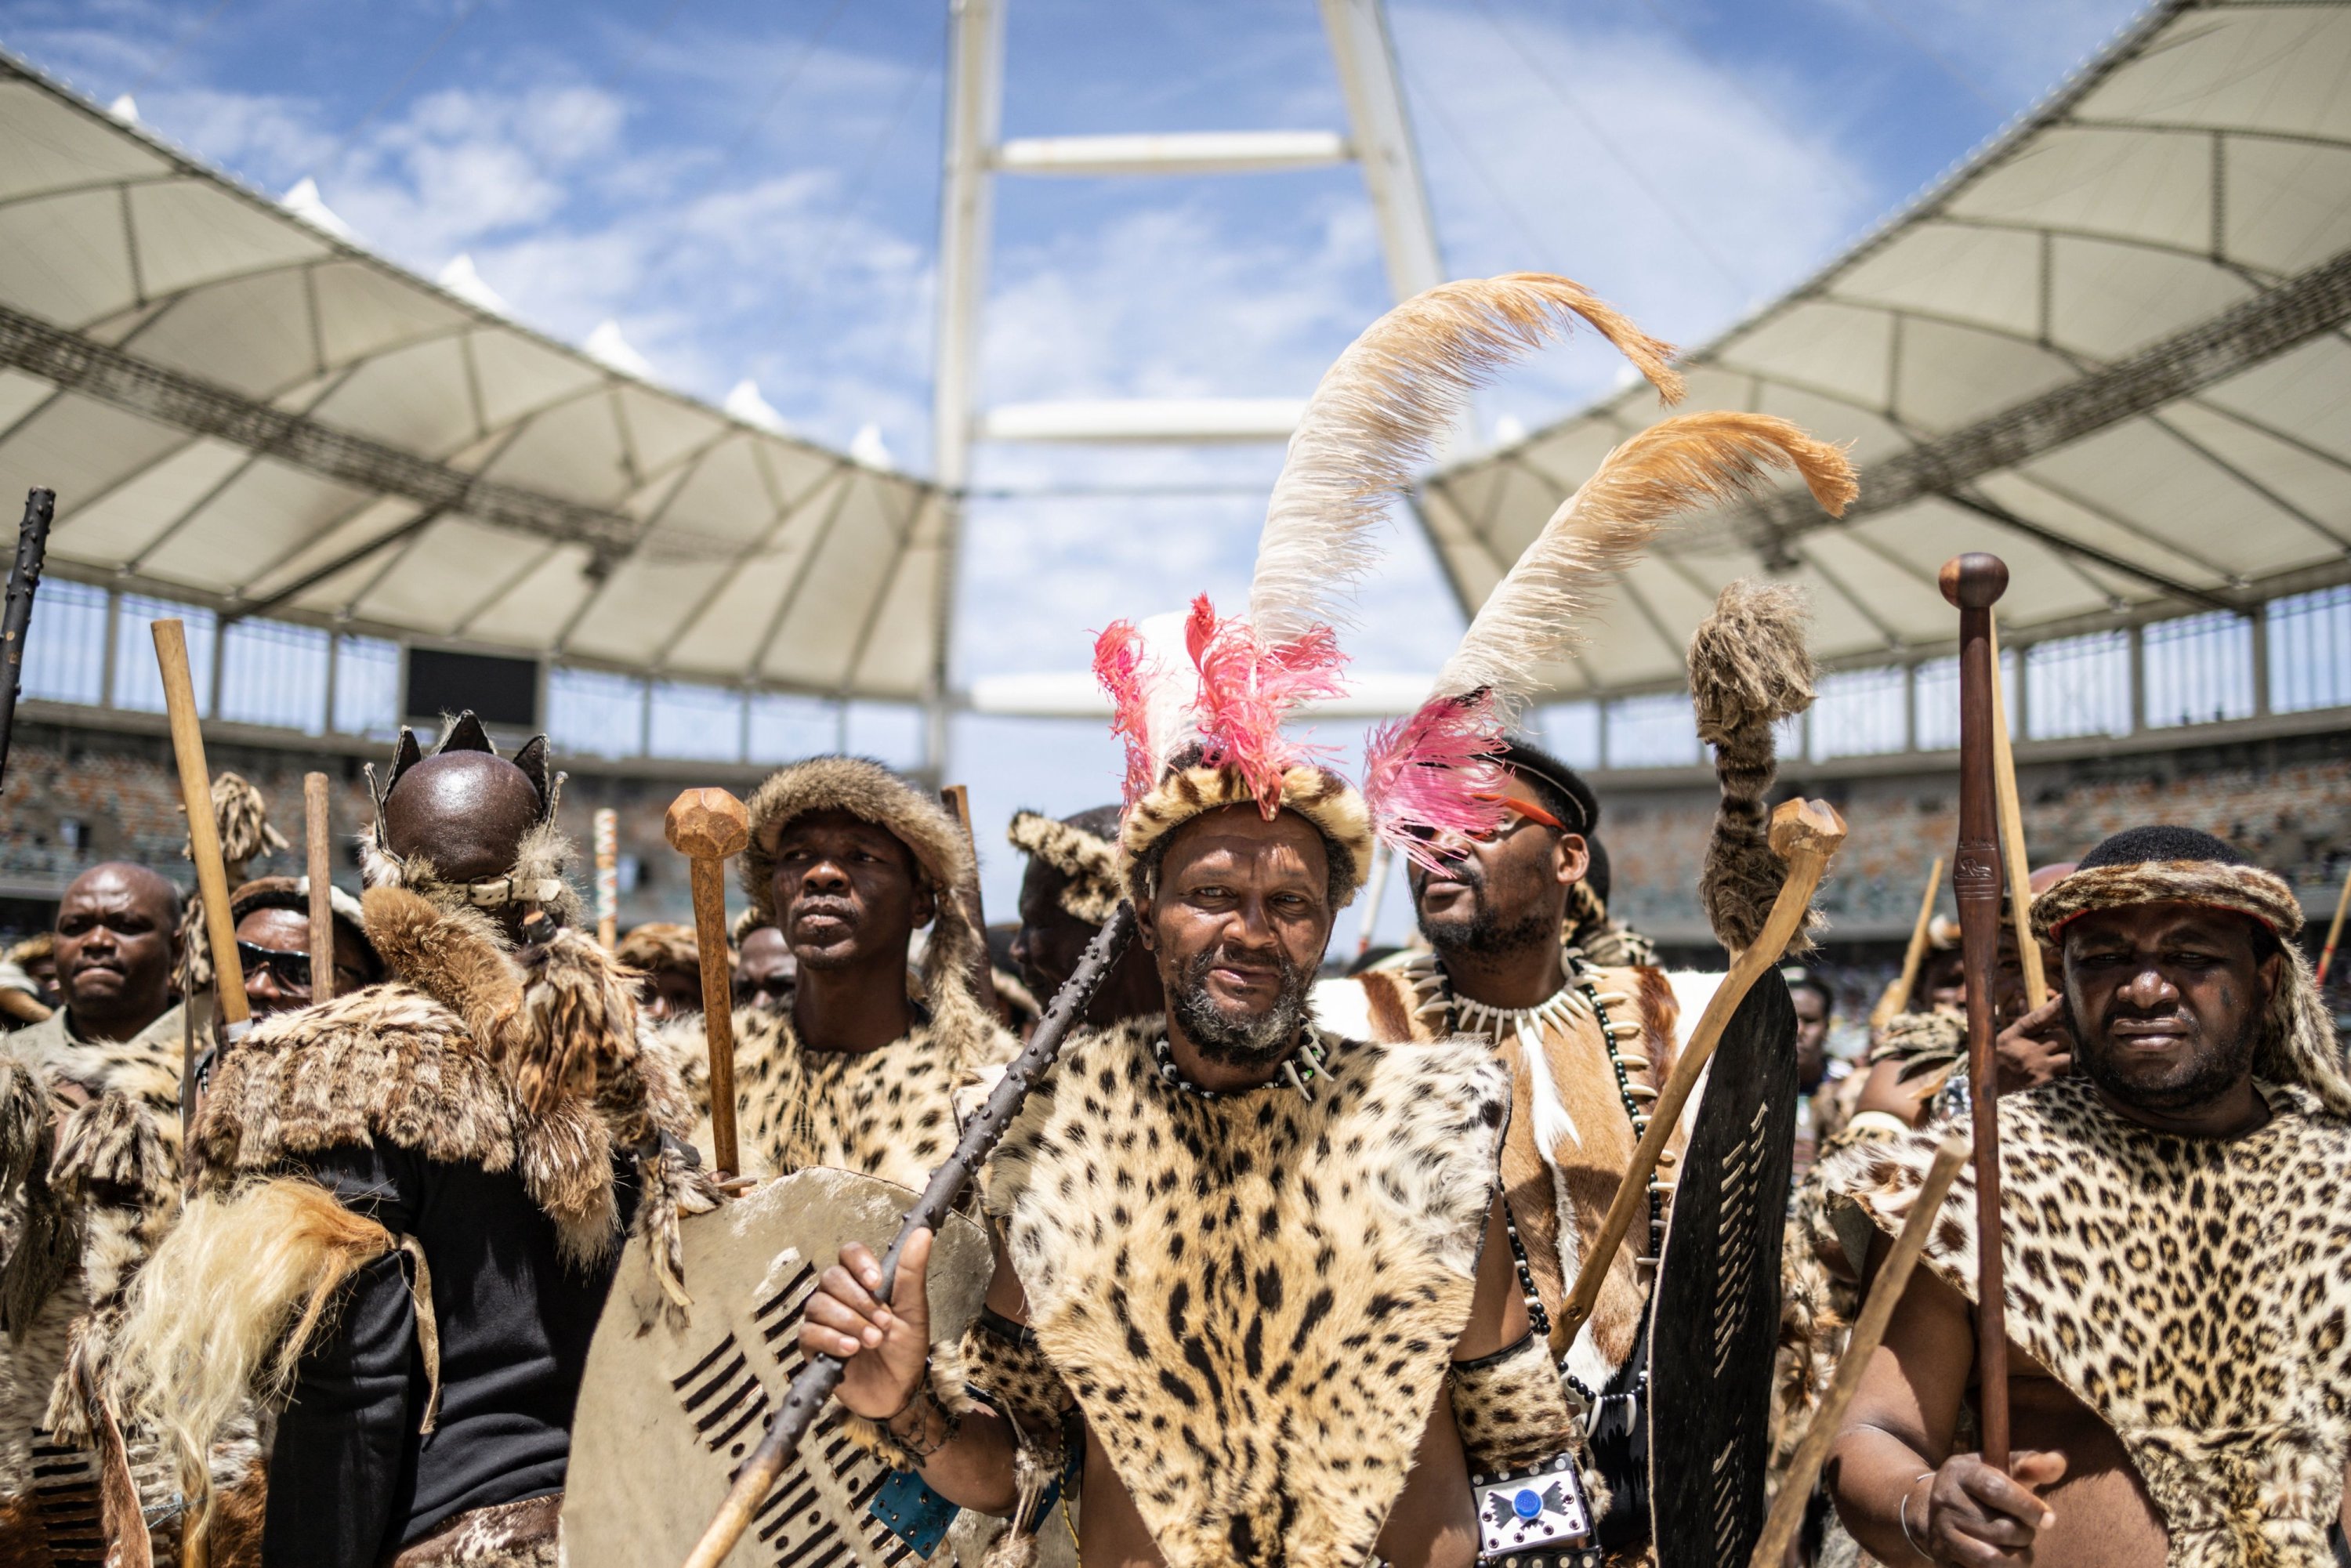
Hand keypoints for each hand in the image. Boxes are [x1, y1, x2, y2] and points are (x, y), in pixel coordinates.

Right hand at [798, 1229, 933, 1422]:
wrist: (899, 1391)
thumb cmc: (906, 1348)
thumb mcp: (914, 1310)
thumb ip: (912, 1272)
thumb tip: (922, 1232)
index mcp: (863, 1282)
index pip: (849, 1253)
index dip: (859, 1263)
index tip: (877, 1282)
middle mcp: (839, 1297)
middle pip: (832, 1278)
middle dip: (859, 1301)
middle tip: (883, 1323)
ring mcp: (823, 1321)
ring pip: (818, 1304)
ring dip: (849, 1322)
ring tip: (873, 1340)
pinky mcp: (813, 1347)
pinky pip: (809, 1333)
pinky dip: (831, 1339)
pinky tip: (851, 1350)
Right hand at [1919, 1450, 2063, 1564]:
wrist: (1934, 1507)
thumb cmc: (1982, 1486)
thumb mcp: (2002, 1468)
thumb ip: (2033, 1465)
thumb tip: (2059, 1462)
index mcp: (1960, 1471)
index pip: (1995, 1489)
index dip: (2028, 1506)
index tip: (2049, 1518)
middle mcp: (1945, 1500)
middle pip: (2000, 1528)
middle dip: (2026, 1534)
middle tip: (2026, 1531)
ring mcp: (1941, 1532)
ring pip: (1990, 1558)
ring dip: (2016, 1559)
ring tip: (2018, 1550)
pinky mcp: (1941, 1558)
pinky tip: (2003, 1560)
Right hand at [1994, 997, 2071, 1093]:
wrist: (1987, 1090)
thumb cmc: (1995, 1062)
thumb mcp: (2002, 1039)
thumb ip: (2021, 1024)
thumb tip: (2028, 1002)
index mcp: (2013, 1036)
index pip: (2037, 1018)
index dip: (2053, 1008)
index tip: (2064, 998)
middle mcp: (2027, 1050)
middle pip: (2061, 1035)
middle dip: (2068, 1033)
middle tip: (2071, 1032)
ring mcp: (2038, 1066)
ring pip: (2069, 1052)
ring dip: (2073, 1049)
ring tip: (2074, 1048)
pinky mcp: (2046, 1080)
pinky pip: (2068, 1069)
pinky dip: (2074, 1064)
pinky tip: (2077, 1063)